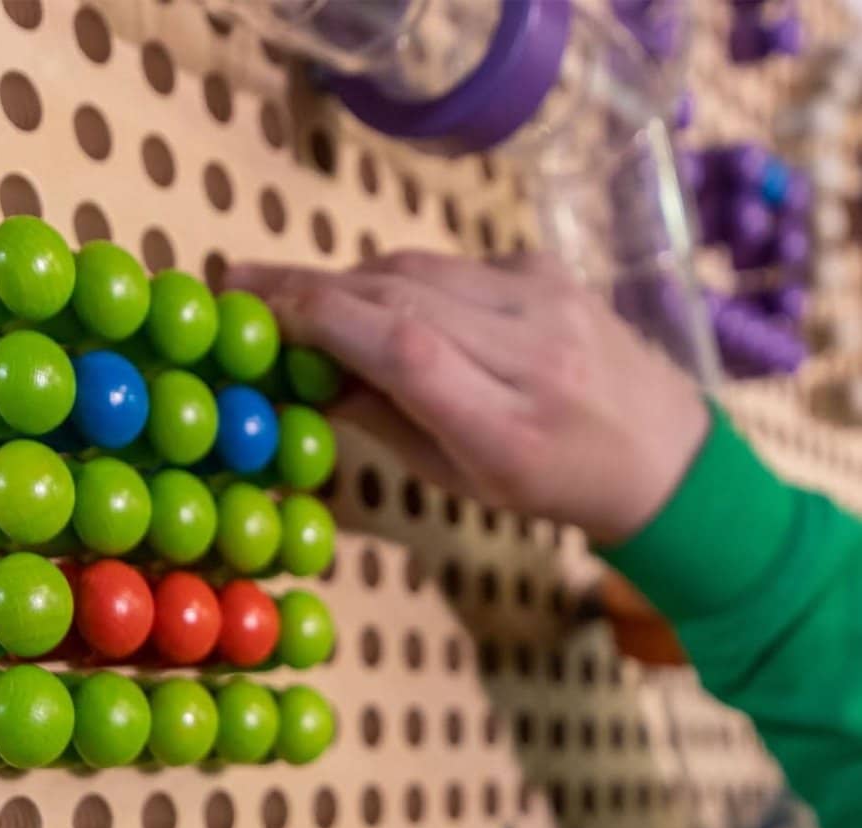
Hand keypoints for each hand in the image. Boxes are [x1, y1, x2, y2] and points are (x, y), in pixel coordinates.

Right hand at [227, 251, 709, 544]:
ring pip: (417, 268)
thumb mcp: (464, 480)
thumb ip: (387, 423)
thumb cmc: (552, 485)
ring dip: (345, 278)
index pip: (404, 349)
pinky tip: (370, 298)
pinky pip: (448, 265)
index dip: (321, 321)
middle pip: (401, 294)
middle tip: (241, 283)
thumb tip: (310, 376)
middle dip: (310, 287)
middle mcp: (532, 349)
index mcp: (509, 425)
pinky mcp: (545, 267)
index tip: (255, 311)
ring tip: (287, 290)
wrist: (662, 452)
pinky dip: (397, 278)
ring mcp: (546, 296)